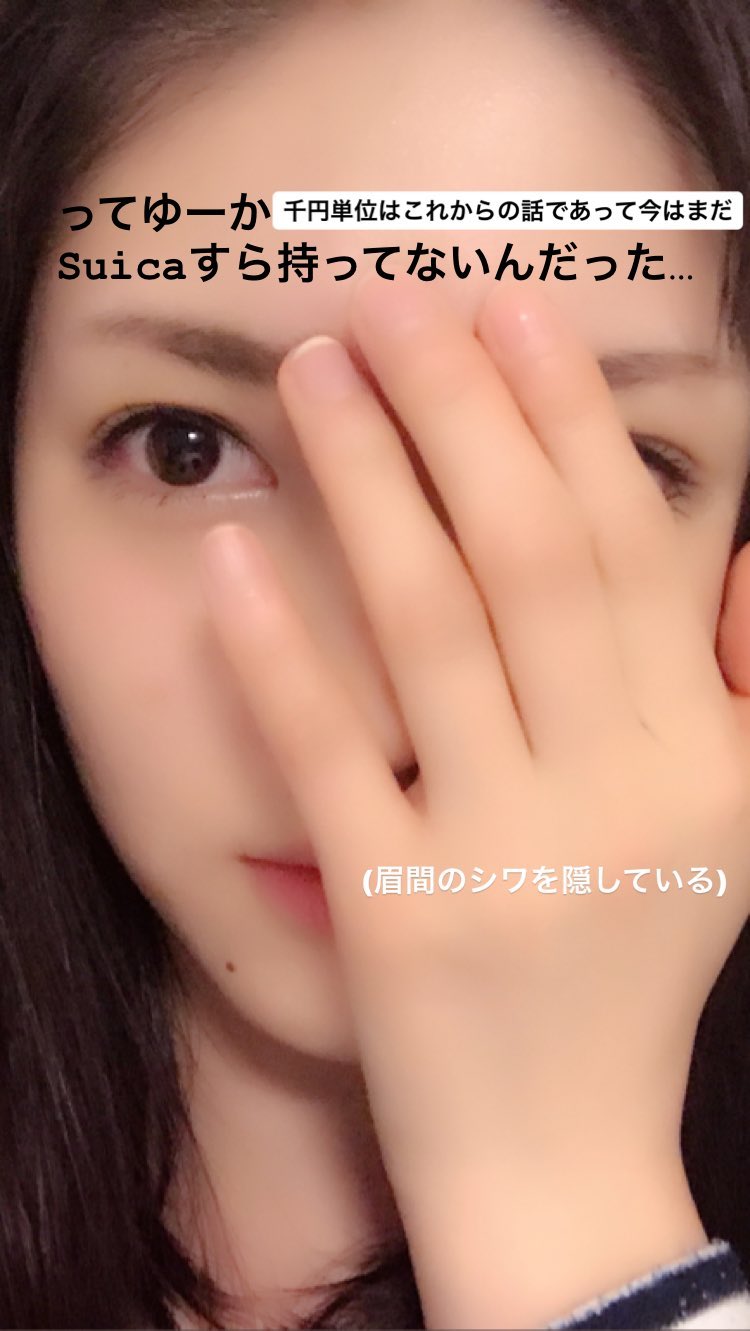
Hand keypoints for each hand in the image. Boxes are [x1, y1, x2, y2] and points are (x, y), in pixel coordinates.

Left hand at [198, 275, 749, 1327]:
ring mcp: (500, 850)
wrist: (562, 1159)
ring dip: (368, 482)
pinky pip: (329, 753)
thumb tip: (741, 550)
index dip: (566, 418)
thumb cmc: (638, 970)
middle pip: (529, 555)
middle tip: (391, 305)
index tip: (505, 315)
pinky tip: (235, 555)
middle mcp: (612, 789)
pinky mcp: (394, 912)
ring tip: (315, 375)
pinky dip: (279, 648)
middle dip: (458, 411)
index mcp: (697, 758)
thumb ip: (745, 688)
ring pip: (430, 625)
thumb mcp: (735, 829)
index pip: (628, 546)